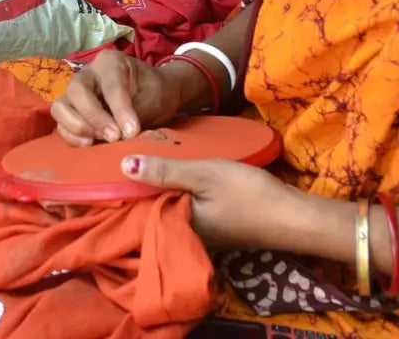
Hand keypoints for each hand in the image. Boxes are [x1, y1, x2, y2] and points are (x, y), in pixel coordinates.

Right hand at [51, 51, 184, 146]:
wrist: (155, 96)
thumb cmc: (155, 93)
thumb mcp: (152, 99)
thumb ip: (134, 114)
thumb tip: (122, 135)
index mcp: (110, 62)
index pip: (110, 85)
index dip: (119, 110)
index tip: (132, 132)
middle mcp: (88, 73)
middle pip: (77, 92)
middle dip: (94, 117)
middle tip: (114, 137)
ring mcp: (75, 92)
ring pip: (61, 107)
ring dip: (78, 127)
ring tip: (101, 140)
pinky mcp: (71, 111)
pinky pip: (61, 124)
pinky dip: (72, 136)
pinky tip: (92, 144)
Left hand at [121, 154, 293, 249]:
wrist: (292, 217)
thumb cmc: (247, 194)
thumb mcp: (203, 175)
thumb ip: (164, 170)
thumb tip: (123, 165)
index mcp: (174, 226)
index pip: (136, 211)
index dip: (122, 190)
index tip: (106, 170)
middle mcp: (183, 237)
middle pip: (151, 212)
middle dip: (138, 190)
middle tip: (122, 160)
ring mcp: (200, 236)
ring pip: (168, 211)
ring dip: (158, 192)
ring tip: (143, 165)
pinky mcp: (213, 230)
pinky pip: (184, 212)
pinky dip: (177, 197)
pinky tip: (175, 180)